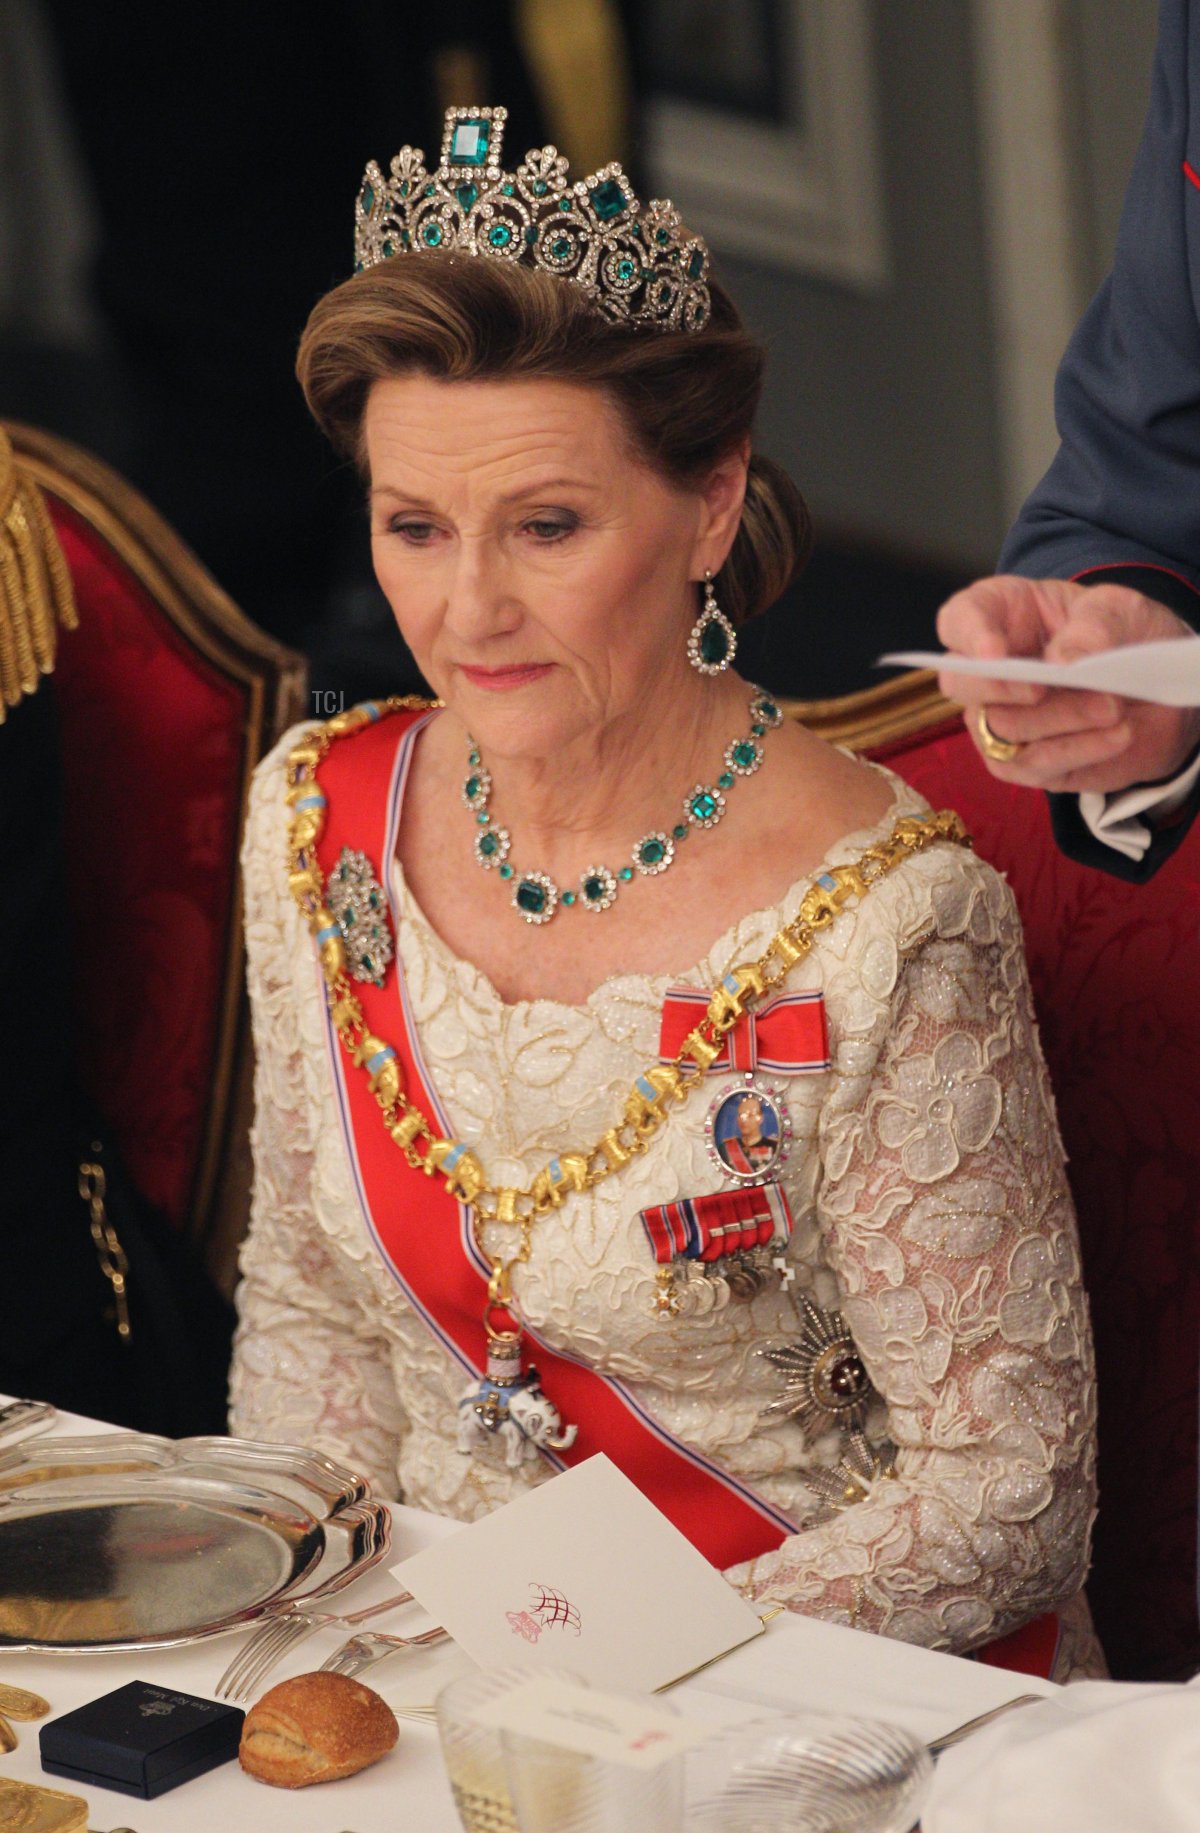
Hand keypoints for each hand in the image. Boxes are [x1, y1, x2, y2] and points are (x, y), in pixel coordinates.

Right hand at [935, 575, 1199, 792]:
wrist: (1156, 686)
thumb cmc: (1121, 635)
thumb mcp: (1118, 610)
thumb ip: (1091, 628)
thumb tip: (1062, 663)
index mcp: (999, 617)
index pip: (959, 621)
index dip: (969, 636)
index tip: (995, 653)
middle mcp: (989, 672)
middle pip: (959, 683)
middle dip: (997, 686)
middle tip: (1040, 688)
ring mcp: (1000, 721)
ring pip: (1000, 727)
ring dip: (1060, 718)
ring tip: (1112, 707)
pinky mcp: (1024, 762)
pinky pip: (1033, 765)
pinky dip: (1079, 749)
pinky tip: (1118, 734)